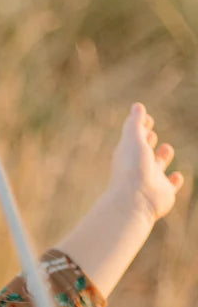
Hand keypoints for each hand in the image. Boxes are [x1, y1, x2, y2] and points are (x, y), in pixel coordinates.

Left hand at [108, 103, 183, 224]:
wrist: (135, 201)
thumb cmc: (132, 168)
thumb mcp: (133, 139)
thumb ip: (135, 123)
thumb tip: (137, 106)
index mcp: (129, 154)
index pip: (135, 137)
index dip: (141, 127)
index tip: (147, 119)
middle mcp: (140, 167)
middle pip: (145, 151)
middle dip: (148, 141)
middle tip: (150, 135)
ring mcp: (153, 180)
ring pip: (159, 166)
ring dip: (163, 156)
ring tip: (165, 150)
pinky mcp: (164, 193)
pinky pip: (171, 186)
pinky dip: (175, 180)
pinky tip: (177, 177)